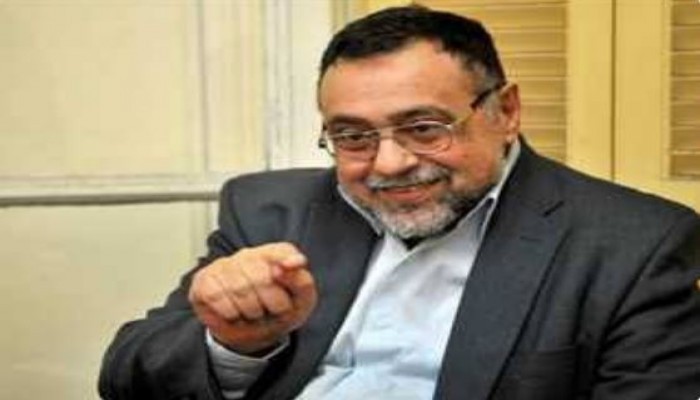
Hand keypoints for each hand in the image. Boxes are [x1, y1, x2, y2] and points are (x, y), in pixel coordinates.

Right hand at [188, 242, 316, 353]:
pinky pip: (218, 297)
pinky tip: (234, 313)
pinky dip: (230, 313)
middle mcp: (248, 255)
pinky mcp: (204, 280)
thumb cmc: (275, 312)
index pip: (282, 250)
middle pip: (262, 277)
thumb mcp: (300, 301)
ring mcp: (224, 266)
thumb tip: (292, 265)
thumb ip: (302, 282)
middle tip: (271, 310)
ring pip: (240, 289)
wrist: (250, 334)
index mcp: (274, 255)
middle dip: (272, 303)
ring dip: (251, 312)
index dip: (288, 257)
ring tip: (253, 313)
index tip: (294, 266)